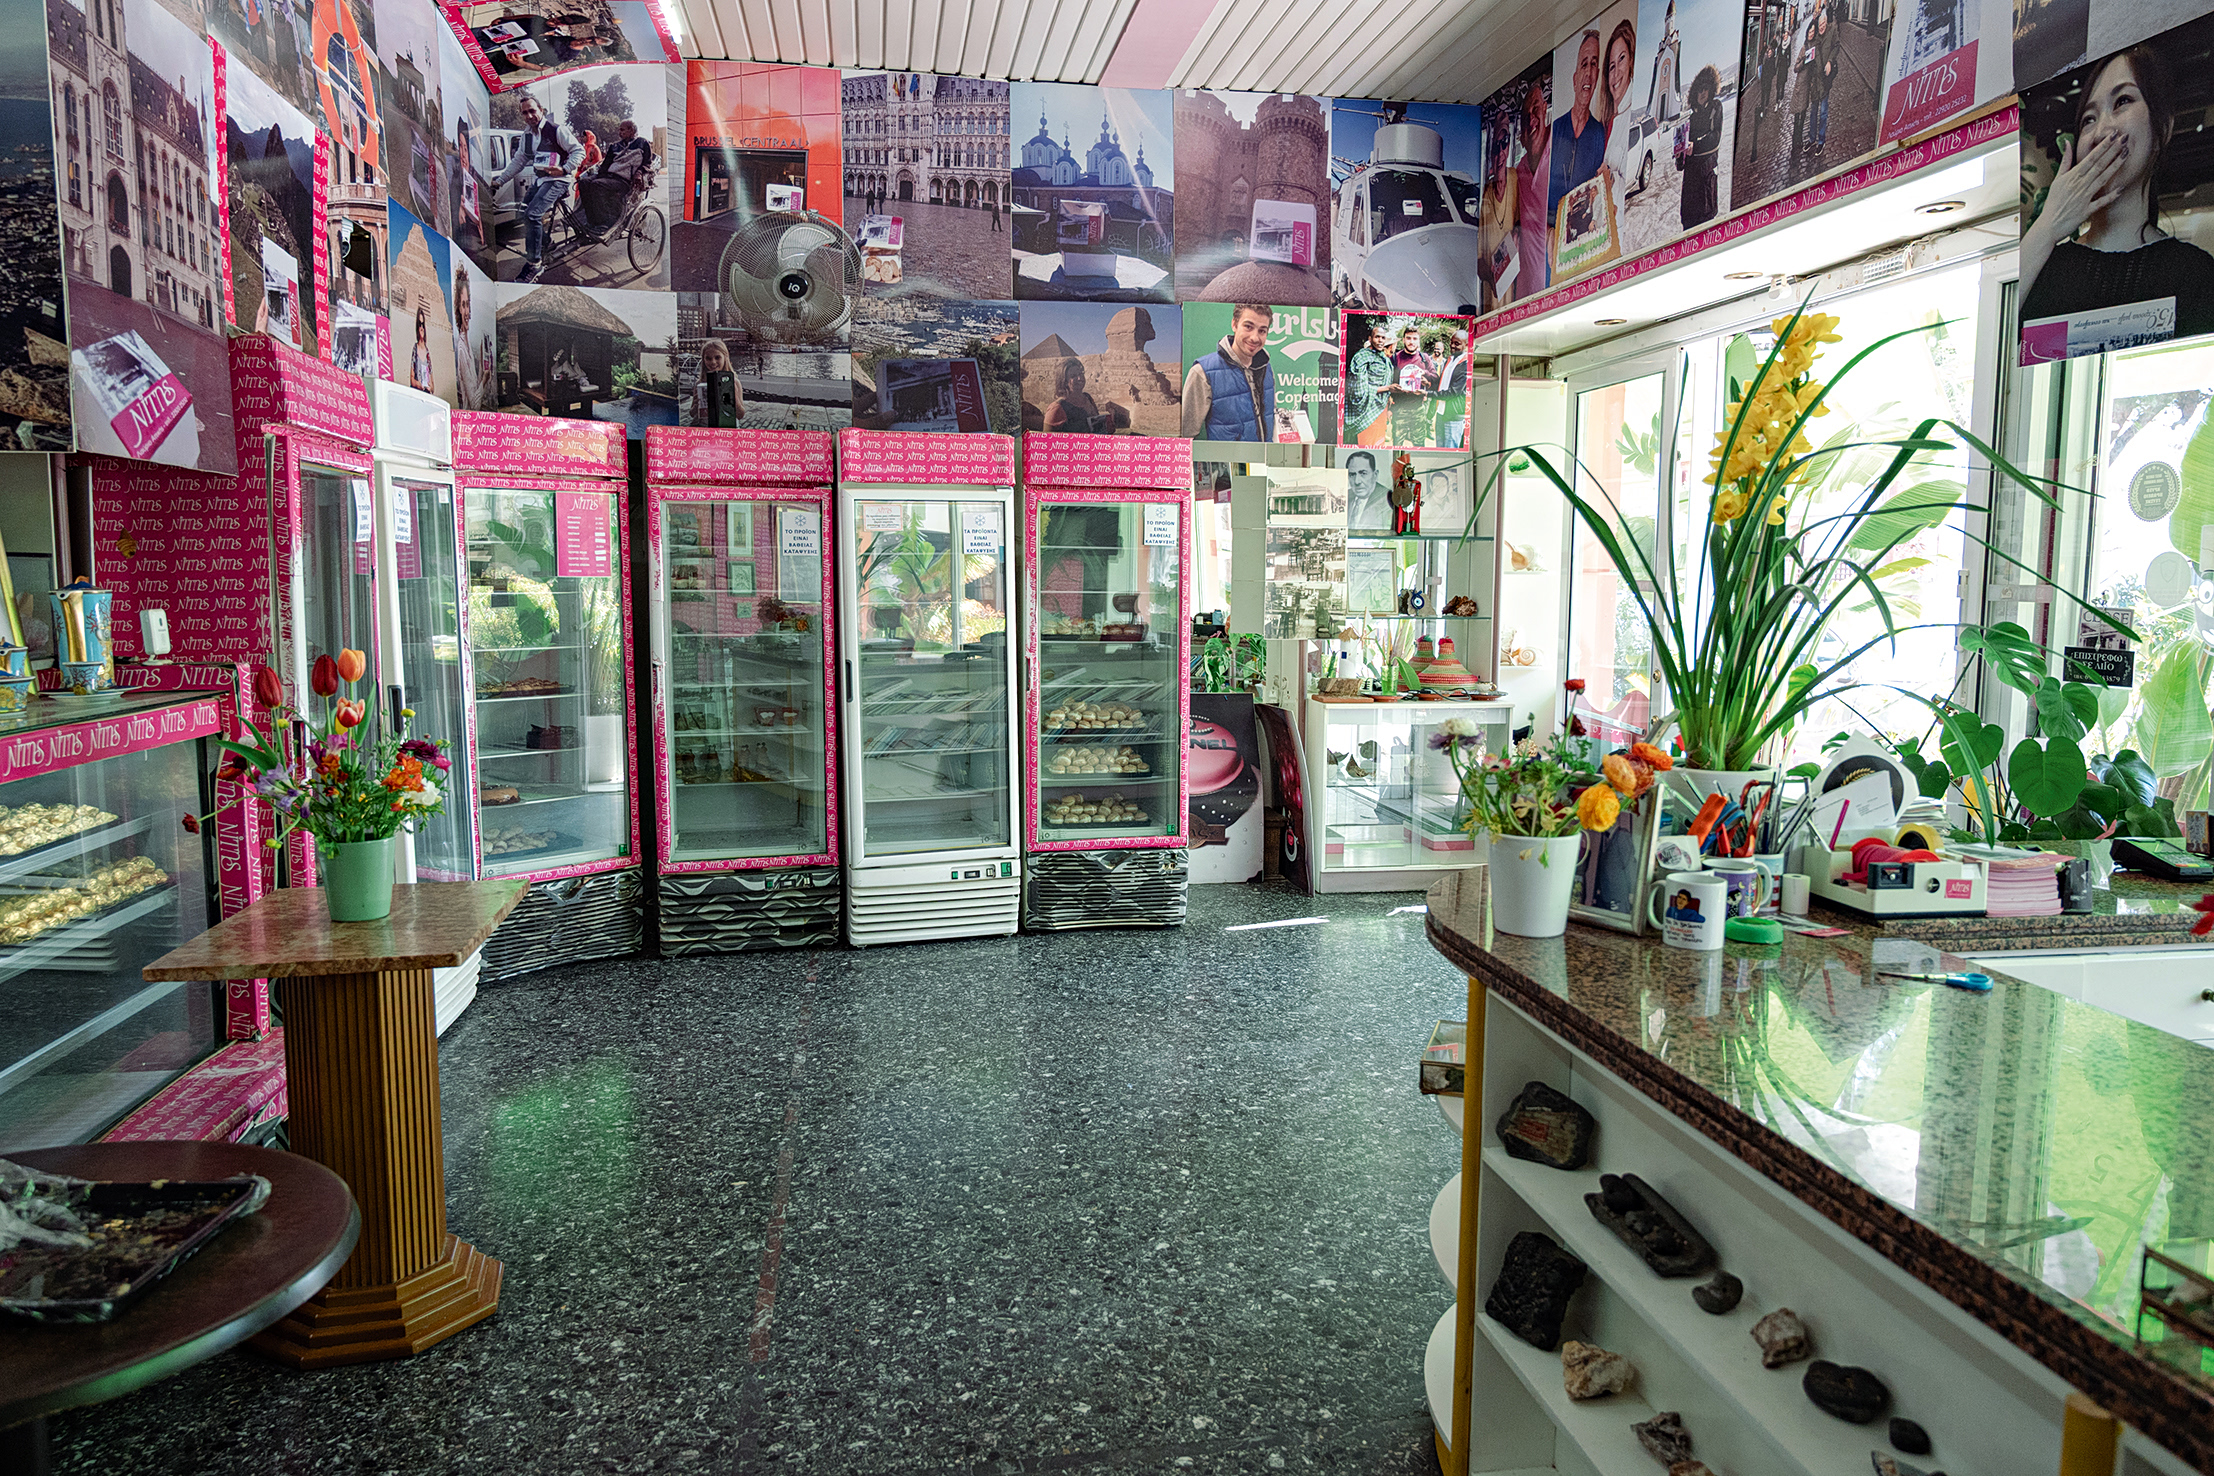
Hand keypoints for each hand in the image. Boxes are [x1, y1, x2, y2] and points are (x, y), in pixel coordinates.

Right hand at [2035, 129, 2129, 243]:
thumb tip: (2067, 143)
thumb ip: (2065, 161)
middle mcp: (2079, 185)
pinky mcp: (2086, 211)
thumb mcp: (2056, 179)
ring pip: (2102, 179)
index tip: (2113, 134)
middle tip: (2125, 138)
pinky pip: (2100, 202)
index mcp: (2072, 177)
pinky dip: (2110, 196)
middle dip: (2112, 151)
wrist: (2047, 226)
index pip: (2090, 157)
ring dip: (2115, 166)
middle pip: (2099, 165)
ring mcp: (2083, 198)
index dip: (2103, 146)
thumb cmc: (2052, 203)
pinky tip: (2121, 188)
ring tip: (2126, 154)